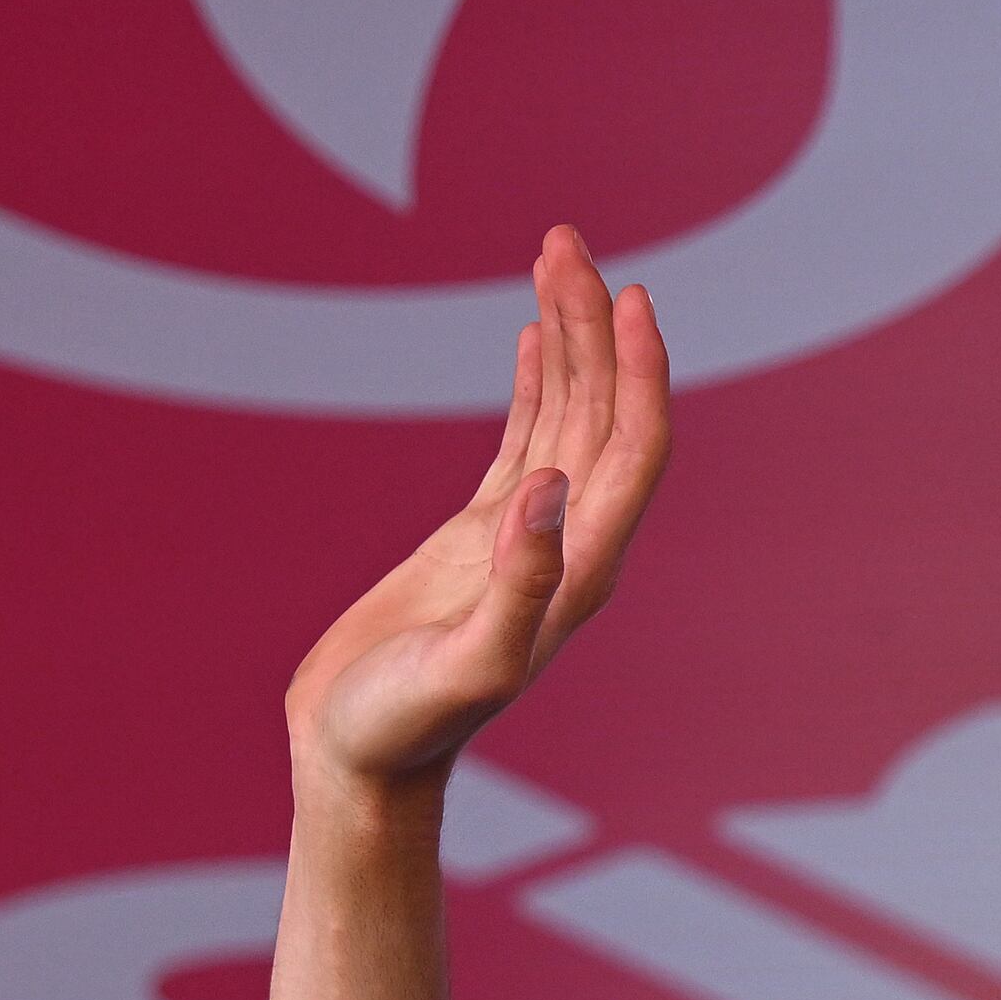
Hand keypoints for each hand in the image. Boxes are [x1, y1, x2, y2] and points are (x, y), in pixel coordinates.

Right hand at [285, 225, 670, 797]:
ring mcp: (527, 534)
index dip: (640, 371)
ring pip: (568, 413)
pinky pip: (525, 436)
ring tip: (554, 251)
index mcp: (582, 568)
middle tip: (567, 238)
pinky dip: (537, 380)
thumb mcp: (467, 665)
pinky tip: (535, 332)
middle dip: (594, 323)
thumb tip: (546, 487)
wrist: (360, 762)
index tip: (626, 295)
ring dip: (567, 334)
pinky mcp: (481, 535)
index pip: (635, 449)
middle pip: (606, 412)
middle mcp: (569, 544)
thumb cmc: (405, 728)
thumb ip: (516, 586)